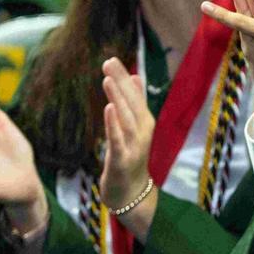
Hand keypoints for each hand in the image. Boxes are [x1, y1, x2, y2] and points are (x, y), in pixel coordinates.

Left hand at [99, 57, 153, 208]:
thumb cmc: (130, 159)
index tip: (113, 59)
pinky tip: (108, 109)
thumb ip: (136, 104)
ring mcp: (134, 145)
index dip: (125, 77)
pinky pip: (118, 139)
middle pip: (132, 103)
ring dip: (118, 98)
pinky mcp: (123, 159)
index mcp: (144, 122)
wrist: (131, 193)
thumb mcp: (134, 129)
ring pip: (126, 117)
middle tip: (109, 62)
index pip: (135, 95)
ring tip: (108, 80)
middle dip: (121, 82)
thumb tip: (135, 77)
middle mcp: (143, 131)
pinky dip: (114, 123)